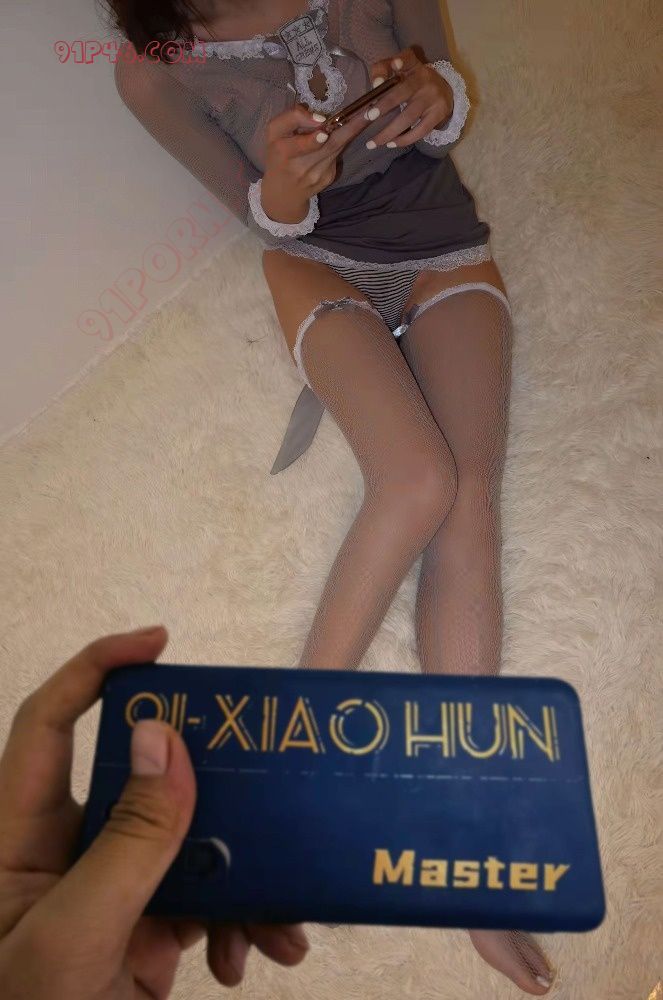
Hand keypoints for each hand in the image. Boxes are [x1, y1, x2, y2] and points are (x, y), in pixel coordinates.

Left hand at [0, 627, 309, 998]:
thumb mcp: (75, 938)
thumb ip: (127, 841)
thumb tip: (168, 737)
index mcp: (21, 833)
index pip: (49, 723)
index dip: (97, 669)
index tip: (163, 645)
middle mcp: (68, 849)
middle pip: (145, 779)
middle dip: (215, 787)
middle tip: (269, 774)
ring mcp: (113, 890)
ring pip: (190, 844)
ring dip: (246, 874)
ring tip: (289, 917)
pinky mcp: (148, 931)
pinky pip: (206, 902)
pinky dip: (244, 922)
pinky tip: (266, 955)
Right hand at [261, 101, 375, 223]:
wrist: (283, 192)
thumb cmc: (278, 156)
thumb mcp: (274, 134)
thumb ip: (292, 118)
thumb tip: (320, 117)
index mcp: (281, 152)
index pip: (299, 143)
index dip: (312, 137)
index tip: (324, 123)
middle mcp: (300, 167)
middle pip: (329, 145)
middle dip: (350, 128)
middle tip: (370, 112)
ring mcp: (316, 175)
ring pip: (338, 148)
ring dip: (354, 131)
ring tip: (370, 114)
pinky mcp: (327, 179)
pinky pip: (337, 155)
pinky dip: (345, 140)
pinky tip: (353, 129)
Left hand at [367, 48, 453, 147]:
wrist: (444, 94)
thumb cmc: (412, 83)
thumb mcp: (400, 71)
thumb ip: (382, 71)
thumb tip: (376, 84)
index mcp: (414, 65)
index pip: (409, 58)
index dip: (402, 61)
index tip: (395, 65)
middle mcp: (426, 79)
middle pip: (403, 92)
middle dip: (385, 105)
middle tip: (369, 117)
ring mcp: (434, 98)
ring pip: (409, 116)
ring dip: (389, 132)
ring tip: (373, 143)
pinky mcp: (439, 114)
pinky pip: (420, 130)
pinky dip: (404, 139)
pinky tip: (391, 144)